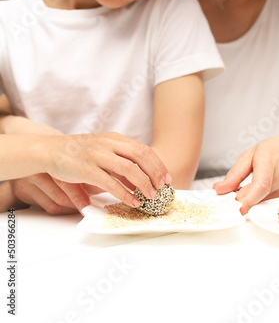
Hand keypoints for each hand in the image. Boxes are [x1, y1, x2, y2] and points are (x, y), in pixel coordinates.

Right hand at [12, 132, 170, 213]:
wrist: (50, 150)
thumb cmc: (79, 152)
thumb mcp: (103, 150)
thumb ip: (121, 160)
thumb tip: (141, 179)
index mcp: (115, 139)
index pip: (143, 149)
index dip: (158, 164)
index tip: (167, 177)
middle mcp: (109, 144)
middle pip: (140, 156)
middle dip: (155, 173)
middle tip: (162, 187)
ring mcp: (98, 155)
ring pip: (129, 169)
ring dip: (143, 184)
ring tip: (150, 196)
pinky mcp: (87, 169)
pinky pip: (111, 183)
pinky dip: (124, 193)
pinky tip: (132, 201)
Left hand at [213, 134, 278, 213]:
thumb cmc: (278, 149)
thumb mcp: (252, 153)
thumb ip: (235, 173)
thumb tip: (219, 190)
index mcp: (270, 161)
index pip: (260, 185)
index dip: (247, 200)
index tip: (236, 209)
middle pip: (257, 198)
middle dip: (239, 200)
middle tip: (229, 195)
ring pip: (261, 203)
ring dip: (250, 200)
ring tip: (247, 187)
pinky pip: (269, 204)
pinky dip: (259, 200)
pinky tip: (258, 190)